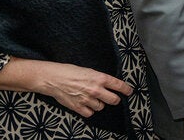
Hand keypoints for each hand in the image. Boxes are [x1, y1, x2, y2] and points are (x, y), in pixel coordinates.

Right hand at [0, 58, 131, 118]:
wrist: (54, 78)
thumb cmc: (70, 71)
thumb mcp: (89, 70)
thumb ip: (100, 78)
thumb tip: (109, 84)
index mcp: (100, 78)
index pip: (119, 85)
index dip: (126, 89)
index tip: (129, 91)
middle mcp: (95, 90)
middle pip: (113, 100)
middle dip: (114, 99)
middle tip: (113, 98)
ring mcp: (87, 100)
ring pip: (101, 107)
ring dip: (99, 104)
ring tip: (93, 98)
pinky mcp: (78, 107)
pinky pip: (90, 113)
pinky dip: (89, 110)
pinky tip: (86, 104)